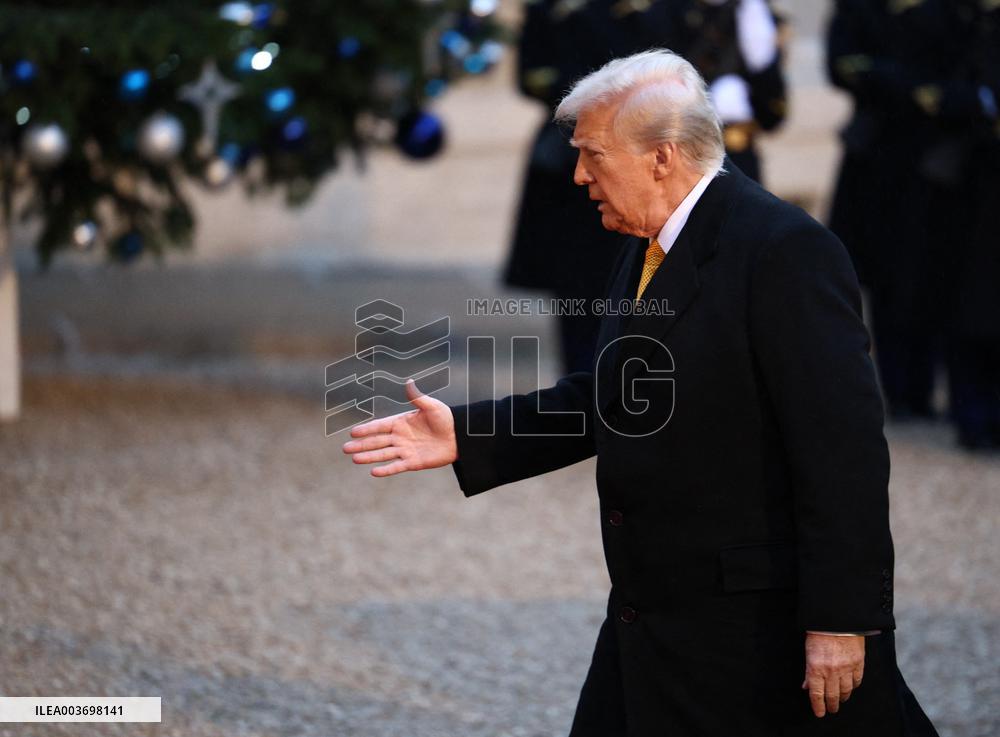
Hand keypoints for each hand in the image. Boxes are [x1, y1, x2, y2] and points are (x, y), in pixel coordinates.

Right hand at [342, 379, 457, 475]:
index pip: (380, 426)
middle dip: (361, 444)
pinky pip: (397, 466)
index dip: (367, 429)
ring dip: (369, 457)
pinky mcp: (413, 462)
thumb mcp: (431, 406)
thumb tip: (409, 381)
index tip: (352, 432)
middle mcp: (400, 437)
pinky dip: (386, 469)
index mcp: (401, 422)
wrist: (459, 436)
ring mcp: (405, 450)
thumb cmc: (446, 419)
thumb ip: (417, 397)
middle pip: (377, 441)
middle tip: (345, 448)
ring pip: (383, 454)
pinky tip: (373, 472)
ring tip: (354, 459)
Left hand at [801, 633, 864, 717]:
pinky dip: (853, 687)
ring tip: (841, 700)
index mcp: (816, 668)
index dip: (818, 706)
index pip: (817, 694)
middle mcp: (832, 672)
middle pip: (832, 695)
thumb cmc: (819, 633)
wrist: (837, 620)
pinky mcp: (858, 664)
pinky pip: (857, 681)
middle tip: (831, 709)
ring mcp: (846, 668)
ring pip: (846, 691)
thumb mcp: (808, 652)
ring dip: (843, 697)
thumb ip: (808, 671)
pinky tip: (851, 688)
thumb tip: (807, 685)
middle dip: (831, 705)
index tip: (819, 713)